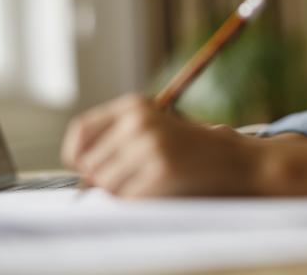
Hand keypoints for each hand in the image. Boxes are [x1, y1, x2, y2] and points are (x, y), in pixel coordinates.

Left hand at [61, 93, 261, 197]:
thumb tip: (81, 175)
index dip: (75, 153)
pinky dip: (136, 201)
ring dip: (120, 192)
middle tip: (128, 178)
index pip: (82, 130)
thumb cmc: (187, 147)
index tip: (82, 167)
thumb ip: (117, 140)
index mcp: (134, 105)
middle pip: (90, 163)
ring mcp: (150, 145)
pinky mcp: (161, 170)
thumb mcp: (151, 127)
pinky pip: (127, 198)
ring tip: (146, 182)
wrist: (231, 157)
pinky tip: (157, 190)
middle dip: (102, 178)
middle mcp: (138, 121)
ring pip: (106, 184)